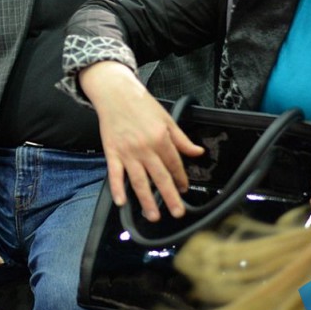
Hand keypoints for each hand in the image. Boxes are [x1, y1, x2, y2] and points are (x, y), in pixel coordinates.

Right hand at [80, 61, 202, 221]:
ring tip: (154, 216)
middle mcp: (145, 147)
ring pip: (139, 180)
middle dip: (170, 197)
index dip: (181, 179)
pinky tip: (122, 202)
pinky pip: (115, 174)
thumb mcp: (167, 119)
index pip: (174, 164)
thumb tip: (198, 152)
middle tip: (177, 212)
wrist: (115, 93)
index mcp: (161, 138)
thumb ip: (181, 139)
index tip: (184, 189)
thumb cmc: (141, 105)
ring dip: (147, 200)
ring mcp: (127, 151)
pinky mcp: (112, 152)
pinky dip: (117, 188)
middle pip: (160, 177)